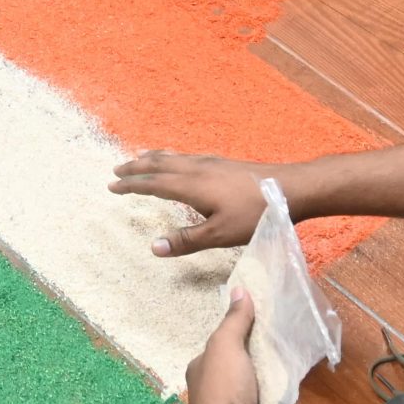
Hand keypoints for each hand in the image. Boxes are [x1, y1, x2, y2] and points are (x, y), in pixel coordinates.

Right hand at [112, 152, 282, 256]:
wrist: (290, 188)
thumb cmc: (255, 214)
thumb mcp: (219, 234)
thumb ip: (186, 240)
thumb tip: (153, 246)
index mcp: (191, 185)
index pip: (153, 183)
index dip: (132, 185)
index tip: (112, 186)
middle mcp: (197, 169)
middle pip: (159, 164)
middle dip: (136, 167)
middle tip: (117, 170)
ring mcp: (211, 163)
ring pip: (174, 157)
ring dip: (153, 159)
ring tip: (140, 158)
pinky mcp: (223, 164)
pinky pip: (186, 156)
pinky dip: (171, 157)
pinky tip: (179, 161)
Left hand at [185, 290, 268, 403]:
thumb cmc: (224, 390)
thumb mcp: (227, 345)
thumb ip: (235, 320)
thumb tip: (239, 289)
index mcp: (202, 369)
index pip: (227, 348)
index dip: (246, 343)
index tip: (266, 341)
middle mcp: (212, 392)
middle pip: (249, 373)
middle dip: (268, 376)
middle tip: (278, 373)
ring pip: (263, 397)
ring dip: (276, 400)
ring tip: (278, 400)